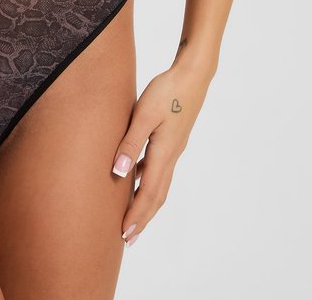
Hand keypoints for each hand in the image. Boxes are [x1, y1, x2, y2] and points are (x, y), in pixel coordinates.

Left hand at [112, 65, 211, 245]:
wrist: (193, 75)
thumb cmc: (167, 90)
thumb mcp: (144, 114)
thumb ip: (130, 143)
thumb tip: (118, 173)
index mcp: (164, 152)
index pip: (148, 192)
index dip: (136, 215)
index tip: (125, 235)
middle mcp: (171, 155)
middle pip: (156, 195)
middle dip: (142, 217)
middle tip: (128, 238)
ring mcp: (174, 148)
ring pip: (159, 183)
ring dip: (146, 202)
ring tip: (132, 215)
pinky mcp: (173, 139)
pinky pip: (159, 168)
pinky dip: (148, 180)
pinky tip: (136, 176)